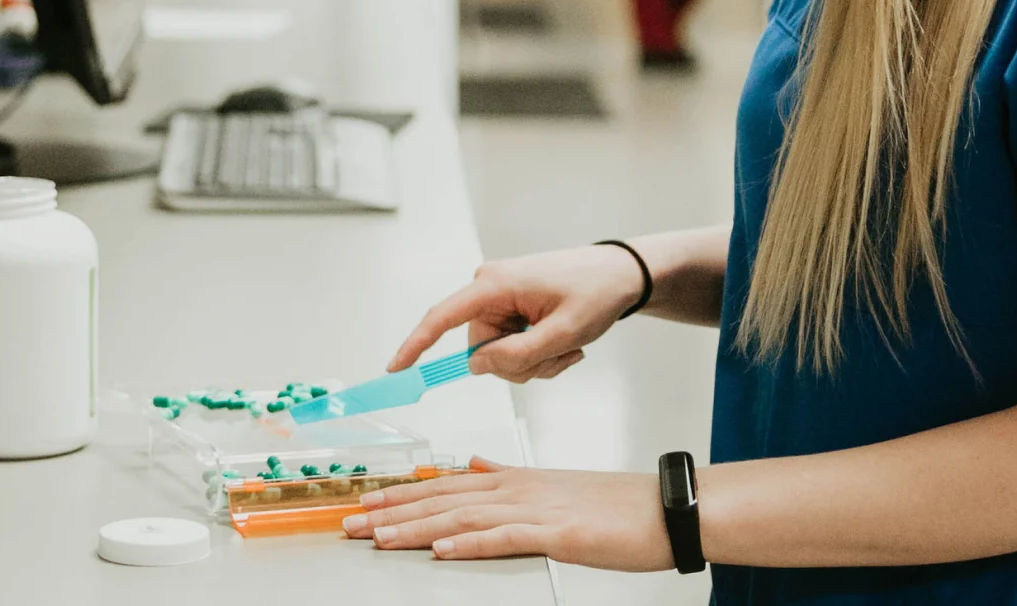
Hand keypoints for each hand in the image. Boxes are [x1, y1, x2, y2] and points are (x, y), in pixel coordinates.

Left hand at [342, 458, 672, 570]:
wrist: (665, 508)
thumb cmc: (617, 504)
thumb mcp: (555, 484)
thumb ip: (511, 476)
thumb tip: (476, 467)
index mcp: (515, 480)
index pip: (445, 485)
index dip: (402, 493)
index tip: (366, 501)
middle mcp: (518, 490)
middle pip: (443, 498)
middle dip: (392, 510)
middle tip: (351, 522)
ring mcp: (537, 510)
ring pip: (462, 518)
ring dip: (416, 528)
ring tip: (379, 537)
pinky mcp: (558, 534)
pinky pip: (506, 539)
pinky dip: (470, 544)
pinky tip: (443, 550)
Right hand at [387, 245, 646, 381]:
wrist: (622, 275)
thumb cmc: (597, 293)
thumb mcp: (562, 333)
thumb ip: (517, 356)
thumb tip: (476, 367)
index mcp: (495, 284)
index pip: (442, 317)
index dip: (416, 344)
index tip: (395, 368)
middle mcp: (490, 288)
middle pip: (482, 350)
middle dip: (519, 364)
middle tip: (560, 355)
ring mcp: (501, 299)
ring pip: (499, 354)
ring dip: (535, 361)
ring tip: (568, 346)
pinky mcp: (512, 307)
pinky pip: (512, 347)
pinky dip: (539, 354)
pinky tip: (566, 343)